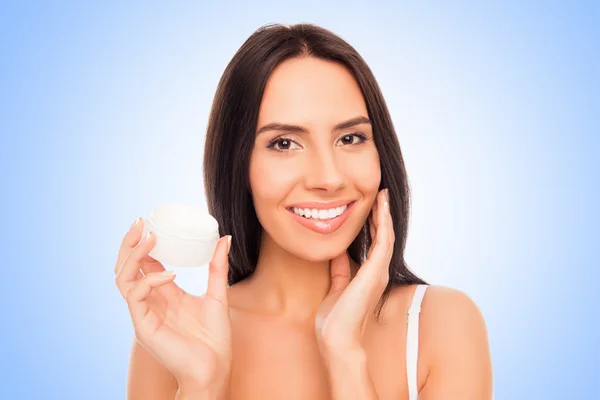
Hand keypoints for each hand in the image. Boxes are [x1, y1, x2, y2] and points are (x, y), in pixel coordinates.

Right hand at [114, 218, 232, 389]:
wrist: (214, 368)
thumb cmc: (214, 338)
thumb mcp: (217, 295)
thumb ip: (217, 267)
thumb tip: (224, 239)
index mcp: (164, 294)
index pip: (144, 264)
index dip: (144, 243)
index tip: (151, 222)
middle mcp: (150, 301)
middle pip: (126, 267)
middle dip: (130, 243)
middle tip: (141, 222)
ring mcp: (144, 313)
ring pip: (123, 278)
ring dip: (133, 256)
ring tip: (151, 239)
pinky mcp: (143, 325)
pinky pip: (136, 296)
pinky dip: (150, 280)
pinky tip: (170, 275)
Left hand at [315, 189, 393, 355]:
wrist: (337, 338)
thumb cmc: (335, 319)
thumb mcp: (336, 286)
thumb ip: (340, 269)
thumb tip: (338, 251)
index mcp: (370, 276)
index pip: (375, 244)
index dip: (374, 224)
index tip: (370, 207)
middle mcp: (378, 272)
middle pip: (384, 237)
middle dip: (381, 215)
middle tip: (380, 195)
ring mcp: (379, 272)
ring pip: (386, 236)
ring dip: (384, 214)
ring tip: (382, 196)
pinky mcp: (375, 272)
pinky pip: (383, 241)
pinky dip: (383, 223)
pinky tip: (381, 208)